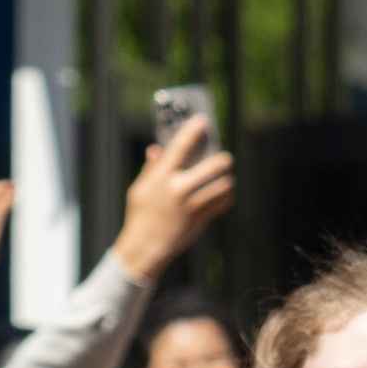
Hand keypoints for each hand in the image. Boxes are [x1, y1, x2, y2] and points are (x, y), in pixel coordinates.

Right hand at [115, 116, 234, 279]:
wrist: (145, 247)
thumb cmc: (140, 215)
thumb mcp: (139, 188)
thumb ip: (151, 168)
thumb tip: (158, 149)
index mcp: (162, 177)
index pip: (181, 146)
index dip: (194, 130)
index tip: (203, 120)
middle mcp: (180, 189)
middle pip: (214, 166)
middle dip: (222, 158)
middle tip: (223, 157)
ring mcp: (193, 205)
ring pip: (224, 185)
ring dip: (226, 179)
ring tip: (224, 176)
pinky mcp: (202, 219)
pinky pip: (223, 203)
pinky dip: (227, 195)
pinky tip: (223, 192)